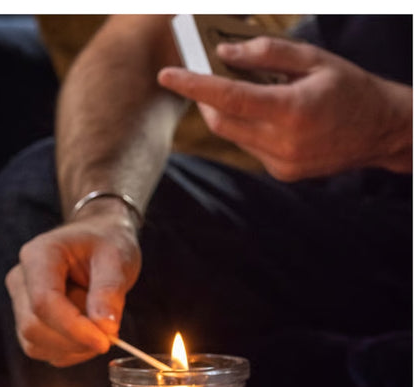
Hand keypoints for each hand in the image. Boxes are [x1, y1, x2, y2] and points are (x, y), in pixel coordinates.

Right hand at [5, 204, 141, 366]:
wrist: (97, 240)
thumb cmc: (106, 244)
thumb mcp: (117, 258)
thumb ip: (110, 291)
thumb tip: (105, 329)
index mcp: (38, 256)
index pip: (44, 302)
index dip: (73, 328)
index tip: (105, 341)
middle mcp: (21, 280)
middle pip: (34, 327)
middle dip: (75, 340)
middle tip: (111, 333)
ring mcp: (20, 303)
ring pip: (35, 344)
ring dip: (74, 348)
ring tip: (100, 325)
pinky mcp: (28, 322)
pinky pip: (43, 350)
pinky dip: (70, 352)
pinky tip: (89, 334)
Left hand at [158, 36, 411, 179]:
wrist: (379, 131)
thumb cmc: (349, 87)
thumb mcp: (314, 58)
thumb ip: (267, 53)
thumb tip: (223, 54)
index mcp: (292, 110)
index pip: (229, 98)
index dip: (194, 85)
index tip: (167, 74)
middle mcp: (282, 143)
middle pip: (221, 122)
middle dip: (204, 100)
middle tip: (198, 78)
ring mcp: (280, 163)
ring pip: (233, 136)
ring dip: (226, 113)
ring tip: (235, 91)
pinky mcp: (280, 172)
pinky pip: (250, 147)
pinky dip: (247, 128)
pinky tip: (263, 114)